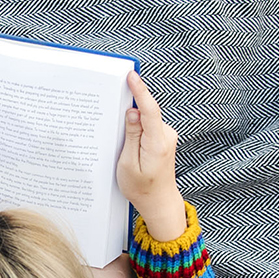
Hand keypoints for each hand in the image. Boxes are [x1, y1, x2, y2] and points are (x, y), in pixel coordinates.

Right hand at [116, 71, 185, 239]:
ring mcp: (167, 137)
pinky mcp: (163, 139)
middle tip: (111, 105)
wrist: (159, 201)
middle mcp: (166, 136)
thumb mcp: (129, 164)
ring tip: (120, 140)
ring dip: (132, 123)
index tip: (132, 75)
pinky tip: (127, 142)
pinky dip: (136, 129)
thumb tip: (132, 112)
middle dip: (129, 108)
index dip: (140, 91)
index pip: (149, 110)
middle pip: (146, 112)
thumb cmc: (142, 188)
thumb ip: (132, 136)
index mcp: (157, 143)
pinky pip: (148, 127)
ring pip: (146, 120)